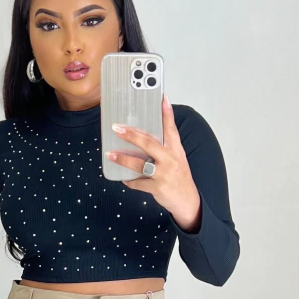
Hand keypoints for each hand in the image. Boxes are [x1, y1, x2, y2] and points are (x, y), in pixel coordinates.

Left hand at [105, 95, 200, 230]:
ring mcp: (164, 174)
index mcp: (176, 150)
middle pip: (149, 143)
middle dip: (131, 135)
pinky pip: (138, 183)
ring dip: (122, 159)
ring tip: (110, 154)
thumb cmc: (179, 176)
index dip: (167, 113)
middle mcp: (170, 159)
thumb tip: (144, 135)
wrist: (187, 200)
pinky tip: (123, 178)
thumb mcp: (177, 158)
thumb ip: (164, 146)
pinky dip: (129, 181)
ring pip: (139, 164)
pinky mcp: (157, 188)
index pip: (171, 128)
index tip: (162, 98)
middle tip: (116, 128)